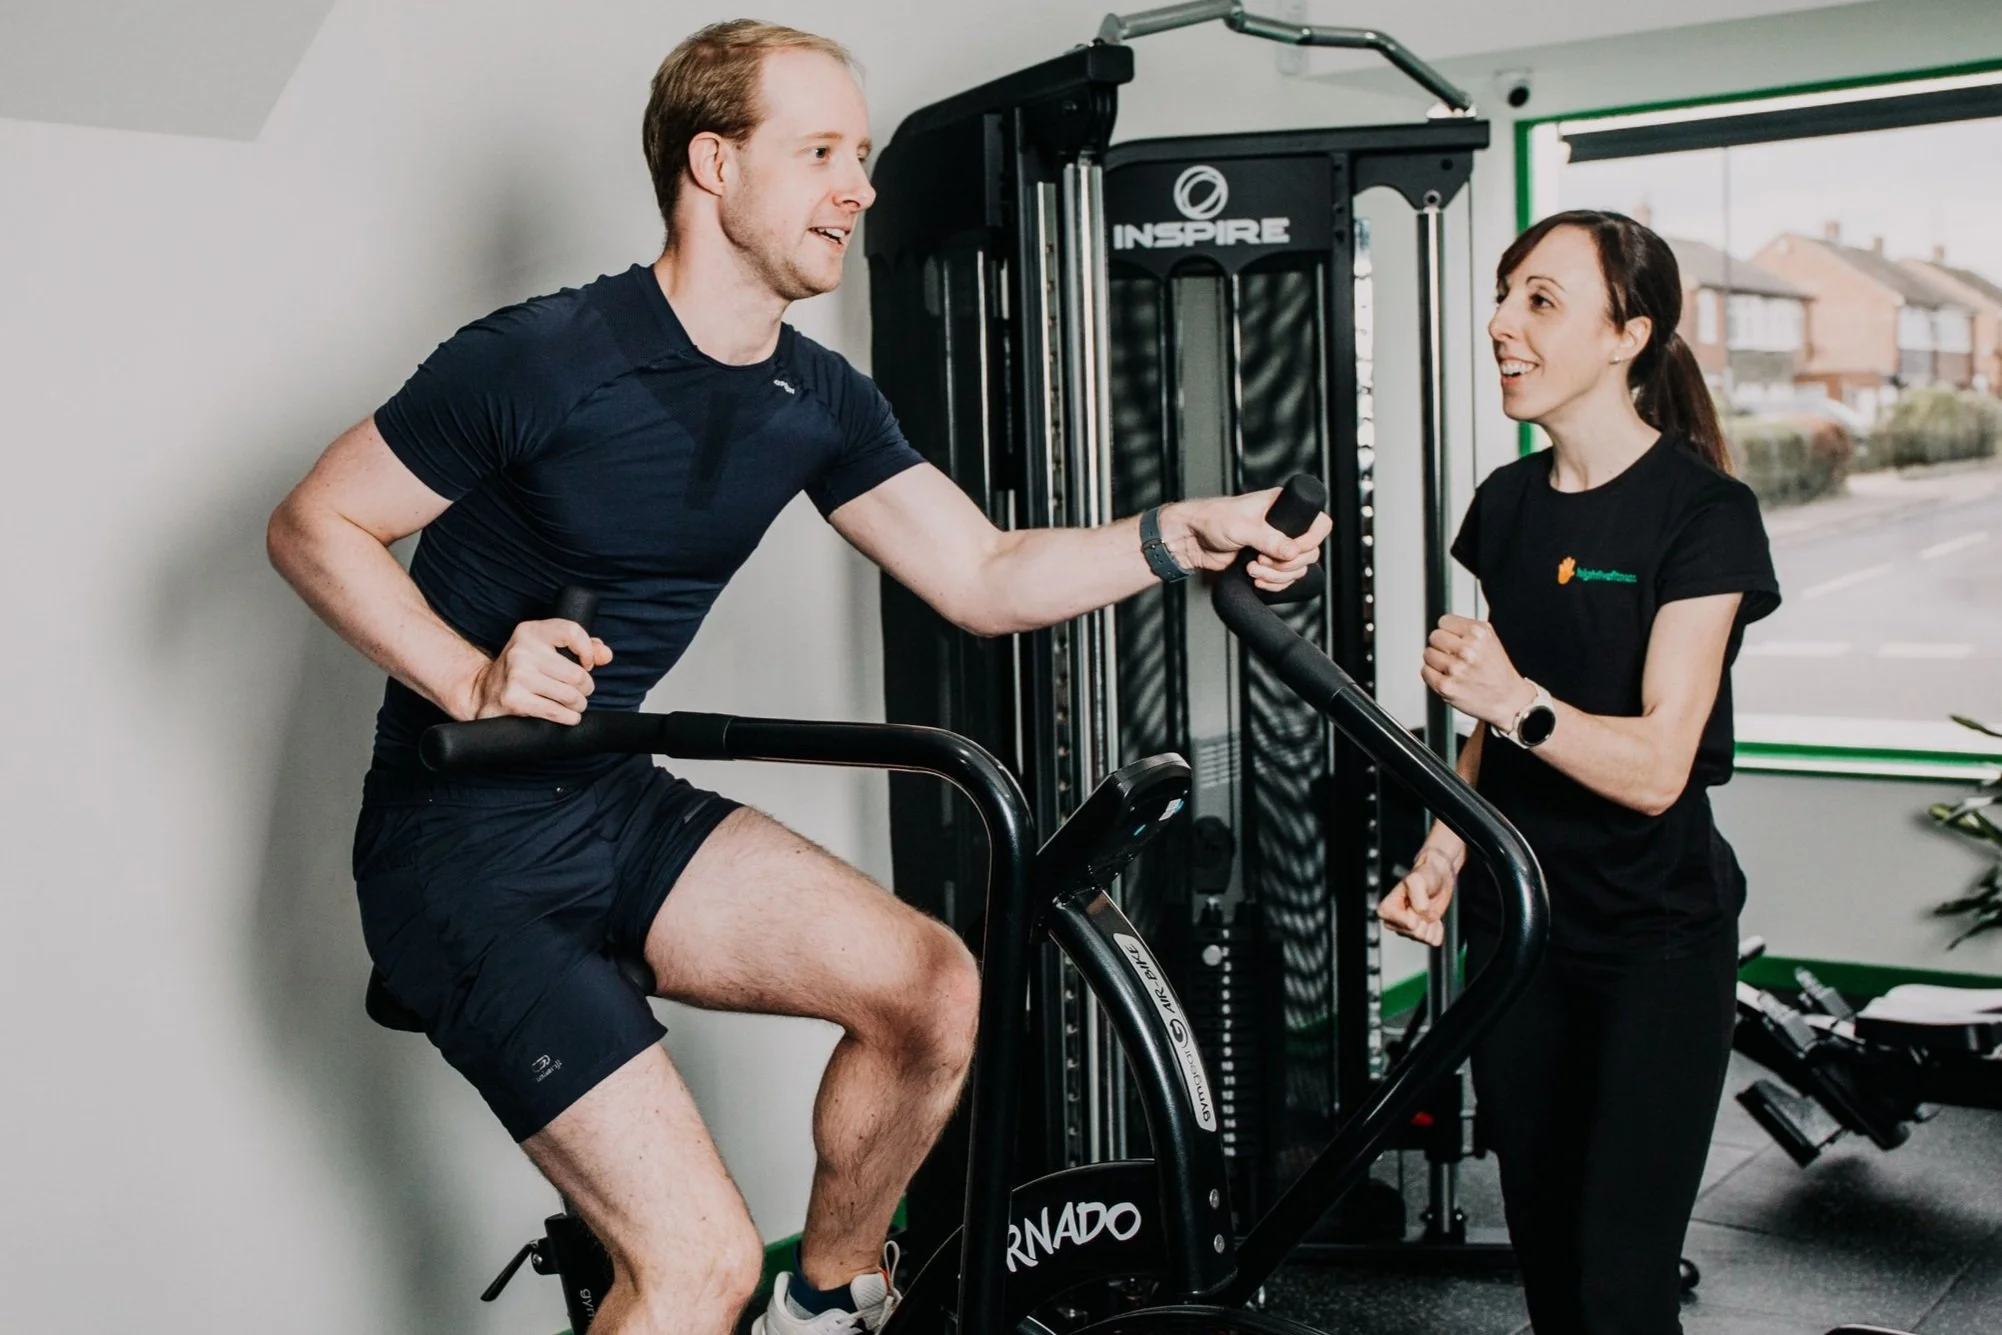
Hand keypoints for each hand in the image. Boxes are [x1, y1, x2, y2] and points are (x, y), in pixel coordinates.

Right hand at [461, 617, 613, 724]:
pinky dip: (568, 717)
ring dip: (578, 705)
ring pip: (570, 695)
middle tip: (580, 692)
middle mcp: (522, 651)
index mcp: (530, 632)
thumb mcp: (545, 650)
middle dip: (586, 688)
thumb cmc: (522, 670)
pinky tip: (567, 715)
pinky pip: (556, 711)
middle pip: (576, 674)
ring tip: (573, 704)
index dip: (588, 651)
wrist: (482, 692)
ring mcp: (516, 676)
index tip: (587, 664)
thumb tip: (605, 654)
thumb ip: (580, 647)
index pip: (572, 632)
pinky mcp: (514, 699)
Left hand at [1160, 488, 1333, 591]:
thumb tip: (1293, 552)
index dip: (1311, 540)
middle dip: (1287, 565)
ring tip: (1253, 570)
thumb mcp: (1241, 527)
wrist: (1192, 540)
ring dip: (1277, 576)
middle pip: (1310, 552)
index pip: (1318, 523)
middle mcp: (1284, 526)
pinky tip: (1256, 579)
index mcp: (1282, 506)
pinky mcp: (1267, 563)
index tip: (1292, 550)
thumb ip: (1268, 539)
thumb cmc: (1212, 520)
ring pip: (1297, 570)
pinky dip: (1273, 584)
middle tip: (1261, 561)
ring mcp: (1276, 546)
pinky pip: (1284, 580)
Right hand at [1378, 843, 1460, 946]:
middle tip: (1422, 904)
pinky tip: (1432, 916)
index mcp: (1386, 910)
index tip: (1413, 901)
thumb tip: (1421, 913)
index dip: (1416, 913)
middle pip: (1415, 934)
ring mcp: (1408, 930)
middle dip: (1424, 919)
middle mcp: (1394, 922)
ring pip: (1424, 938)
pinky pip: (1434, 941)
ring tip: (1427, 908)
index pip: (1408, 925)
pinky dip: (1438, 929)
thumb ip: (1416, 896)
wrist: (1439, 878)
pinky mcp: (1422, 934)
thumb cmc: (1424, 876)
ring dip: (1431, 923)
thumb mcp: (1417, 880)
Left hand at [1421, 615, 1534, 729]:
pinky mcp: (1446, 686)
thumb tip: (1442, 625)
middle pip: (1434, 637)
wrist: (1507, 699)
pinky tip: (1448, 677)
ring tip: (1453, 667)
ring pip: (1428, 654)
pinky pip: (1425, 671)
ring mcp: (1455, 668)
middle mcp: (1467, 649)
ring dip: (1437, 661)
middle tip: (1453, 655)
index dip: (1449, 632)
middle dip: (1442, 645)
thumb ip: (1465, 628)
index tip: (1455, 640)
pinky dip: (1433, 675)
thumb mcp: (1489, 638)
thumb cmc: (1497, 670)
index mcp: (1478, 633)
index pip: (1444, 621)